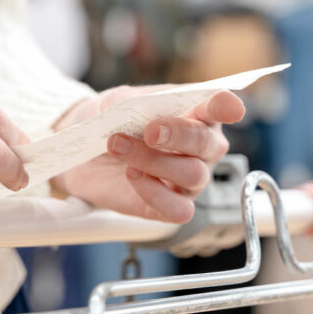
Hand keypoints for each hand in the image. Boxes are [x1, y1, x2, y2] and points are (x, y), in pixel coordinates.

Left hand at [52, 85, 244, 223]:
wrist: (83, 155)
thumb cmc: (110, 124)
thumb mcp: (117, 103)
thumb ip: (136, 103)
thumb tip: (147, 112)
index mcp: (195, 115)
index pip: (220, 107)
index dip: (226, 107)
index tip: (229, 107)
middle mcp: (200, 149)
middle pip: (209, 144)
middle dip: (180, 135)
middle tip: (150, 131)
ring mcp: (189, 181)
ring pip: (192, 175)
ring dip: (154, 161)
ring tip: (119, 148)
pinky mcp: (170, 207)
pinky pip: (179, 210)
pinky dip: (155, 193)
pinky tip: (132, 176)